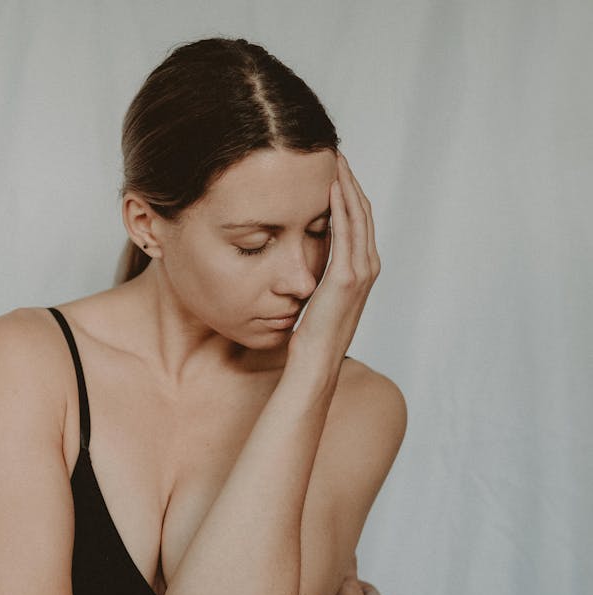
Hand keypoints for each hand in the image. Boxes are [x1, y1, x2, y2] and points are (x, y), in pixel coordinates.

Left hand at [289, 153, 379, 370]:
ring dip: (346, 185)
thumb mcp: (318, 296)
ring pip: (358, 215)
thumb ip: (320, 274)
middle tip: (335, 153)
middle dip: (350, 180)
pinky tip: (330, 186)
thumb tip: (306, 257)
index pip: (359, 220)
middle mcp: (367, 266)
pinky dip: (340, 206)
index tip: (334, 168)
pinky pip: (345, 232)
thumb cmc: (311, 334)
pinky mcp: (346, 277)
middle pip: (363, 210)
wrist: (315, 361)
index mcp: (362, 268)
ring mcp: (360, 271)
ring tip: (334, 160)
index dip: (349, 192)